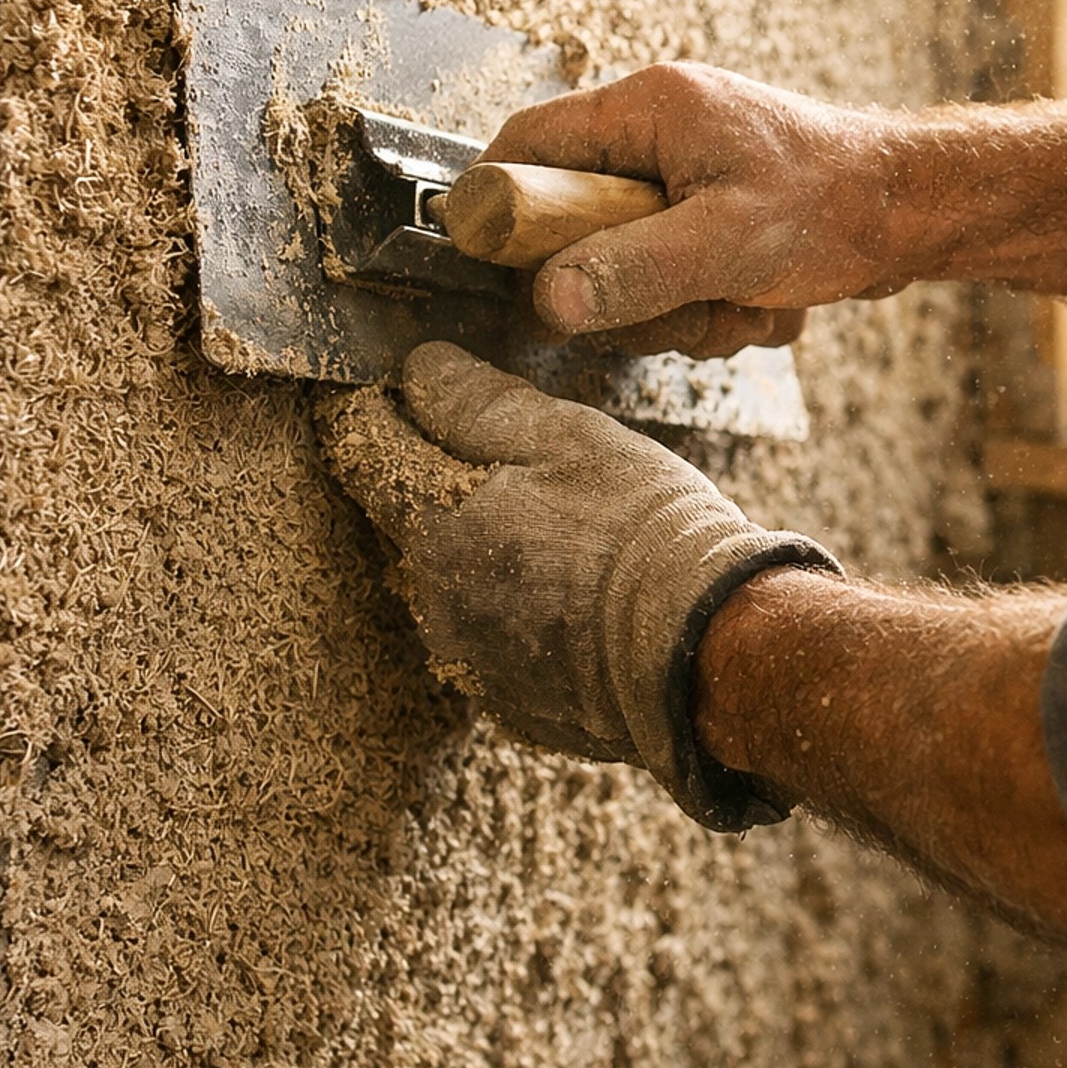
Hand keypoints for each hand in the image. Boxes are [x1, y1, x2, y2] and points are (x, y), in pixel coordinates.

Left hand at [315, 342, 840, 830]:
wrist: (706, 649)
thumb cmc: (640, 530)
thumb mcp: (564, 436)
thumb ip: (475, 401)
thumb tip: (416, 368)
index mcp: (431, 525)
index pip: (359, 449)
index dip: (381, 410)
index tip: (409, 390)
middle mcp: (429, 601)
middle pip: (398, 517)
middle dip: (429, 478)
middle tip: (503, 454)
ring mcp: (464, 659)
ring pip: (438, 578)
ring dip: (468, 545)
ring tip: (545, 524)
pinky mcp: (505, 699)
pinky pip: (480, 633)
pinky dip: (504, 604)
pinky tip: (562, 585)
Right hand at [482, 63, 905, 354]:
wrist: (920, 211)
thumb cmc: (838, 204)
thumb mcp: (728, 244)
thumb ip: (632, 271)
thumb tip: (545, 300)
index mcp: (647, 108)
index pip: (526, 142)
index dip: (500, 205)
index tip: (501, 267)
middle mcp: (655, 136)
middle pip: (572, 225)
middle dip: (623, 288)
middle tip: (677, 305)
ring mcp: (680, 178)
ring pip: (624, 267)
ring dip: (679, 309)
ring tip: (743, 302)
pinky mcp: (705, 217)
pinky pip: (670, 280)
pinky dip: (712, 308)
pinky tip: (763, 300)